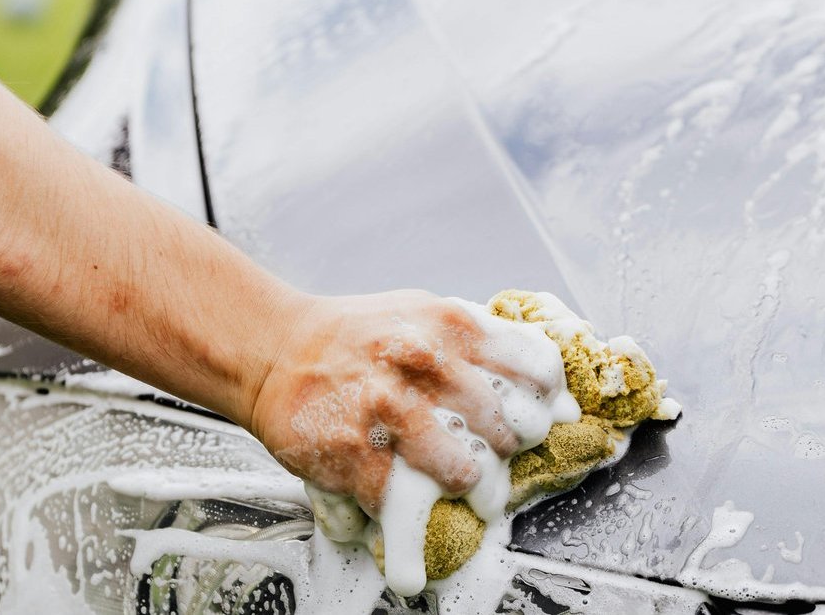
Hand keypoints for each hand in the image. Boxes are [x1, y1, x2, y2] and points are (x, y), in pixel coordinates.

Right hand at [245, 289, 567, 516]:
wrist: (274, 349)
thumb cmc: (358, 336)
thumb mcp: (425, 315)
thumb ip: (485, 343)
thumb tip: (550, 386)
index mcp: (449, 326)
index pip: (533, 369)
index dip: (546, 400)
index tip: (545, 413)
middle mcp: (422, 364)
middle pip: (504, 425)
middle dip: (508, 448)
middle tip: (498, 452)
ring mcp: (386, 411)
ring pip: (463, 471)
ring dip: (471, 484)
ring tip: (464, 479)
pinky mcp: (353, 454)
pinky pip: (404, 502)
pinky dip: (411, 509)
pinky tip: (407, 492)